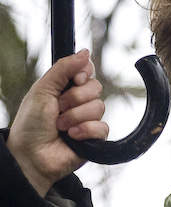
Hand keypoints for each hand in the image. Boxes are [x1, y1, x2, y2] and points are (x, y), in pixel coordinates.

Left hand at [7, 50, 107, 195]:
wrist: (31, 154)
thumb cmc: (31, 124)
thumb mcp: (43, 88)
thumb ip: (64, 68)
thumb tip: (85, 52)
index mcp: (66, 88)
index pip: (87, 71)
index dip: (84, 73)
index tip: (74, 80)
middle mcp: (79, 102)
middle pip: (96, 87)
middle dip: (75, 98)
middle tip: (58, 108)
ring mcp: (88, 120)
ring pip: (99, 107)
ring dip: (75, 117)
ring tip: (60, 126)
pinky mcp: (95, 138)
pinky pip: (103, 127)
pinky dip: (85, 131)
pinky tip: (71, 137)